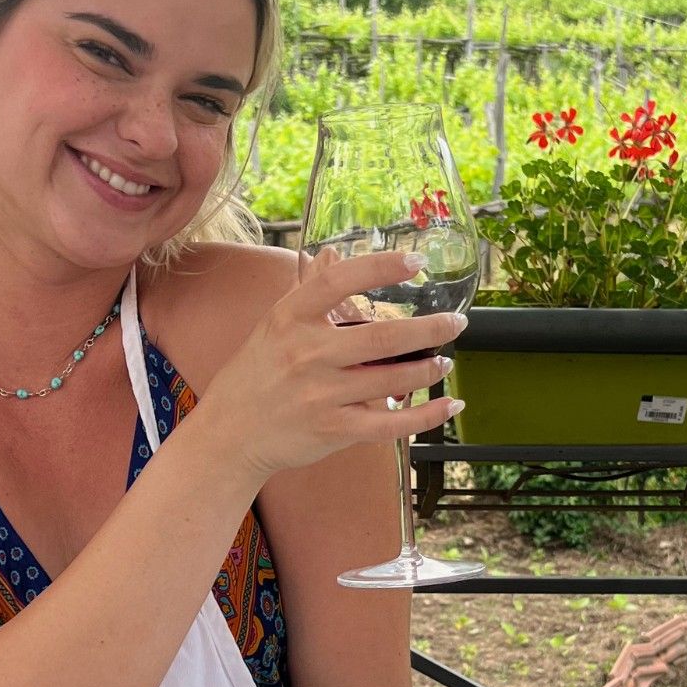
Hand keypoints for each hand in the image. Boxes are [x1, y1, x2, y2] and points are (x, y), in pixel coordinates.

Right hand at [200, 251, 466, 481]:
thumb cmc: (254, 374)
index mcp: (290, 318)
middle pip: (383, 336)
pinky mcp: (333, 429)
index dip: (381, 267)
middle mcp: (306, 353)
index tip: (416, 260)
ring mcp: (321, 394)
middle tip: (457, 322)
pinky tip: (448, 404)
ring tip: (444, 360)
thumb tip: (332, 252)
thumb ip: (307, 290)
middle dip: (430, 328)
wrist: (228, 433)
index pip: (339, 280)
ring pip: (393, 379)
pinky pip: (391, 423)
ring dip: (429, 368)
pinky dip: (426, 415)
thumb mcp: (274, 326)